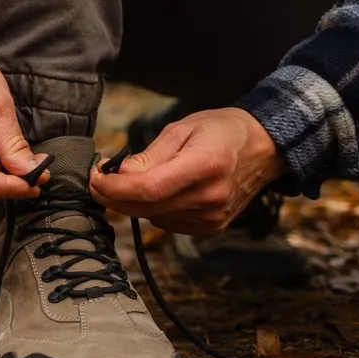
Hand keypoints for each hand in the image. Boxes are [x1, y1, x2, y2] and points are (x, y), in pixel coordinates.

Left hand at [89, 108, 285, 235]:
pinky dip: (153, 209)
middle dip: (112, 196)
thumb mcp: (182, 129)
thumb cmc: (221, 131)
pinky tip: (159, 191)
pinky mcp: (210, 228)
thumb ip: (149, 155)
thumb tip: (118, 174)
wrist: (264, 148)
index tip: (94, 178)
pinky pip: (166, 223)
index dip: (114, 187)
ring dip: (132, 202)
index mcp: (205, 166)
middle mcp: (210, 198)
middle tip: (98, 180)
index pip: (148, 189)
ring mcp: (212, 218)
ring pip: (151, 217)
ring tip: (132, 179)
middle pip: (144, 208)